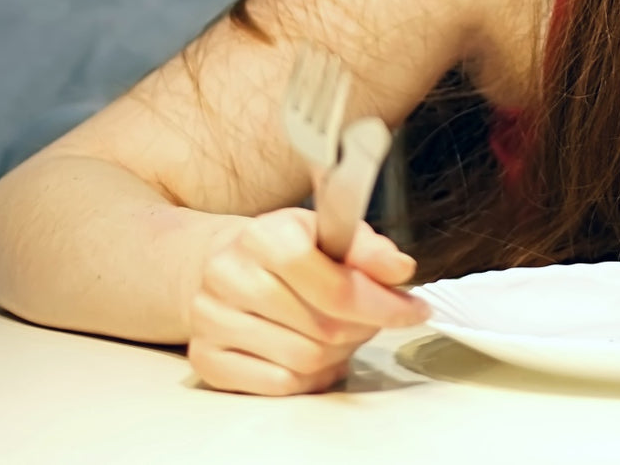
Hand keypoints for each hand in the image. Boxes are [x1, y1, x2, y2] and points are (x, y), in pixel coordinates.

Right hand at [187, 208, 429, 395]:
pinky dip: (309, 377)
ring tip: (341, 335)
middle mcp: (228, 276)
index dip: (384, 304)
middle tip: (373, 321)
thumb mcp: (331, 234)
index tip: (413, 311)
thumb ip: (369, 250)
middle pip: (325, 328)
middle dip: (363, 329)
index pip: (337, 287)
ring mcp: (210, 320)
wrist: (225, 264)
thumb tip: (399, 269)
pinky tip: (314, 356)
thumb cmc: (288, 250)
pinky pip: (280, 385)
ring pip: (305, 360)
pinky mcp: (206, 358)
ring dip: (338, 354)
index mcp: (263, 236)